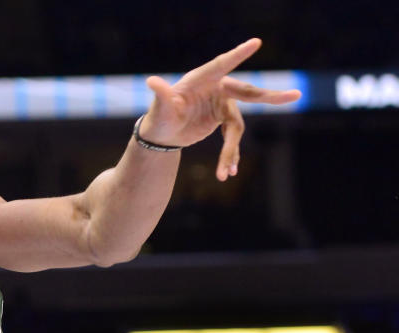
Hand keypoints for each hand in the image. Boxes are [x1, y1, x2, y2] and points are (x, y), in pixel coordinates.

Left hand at [138, 38, 300, 180]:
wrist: (161, 135)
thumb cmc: (158, 117)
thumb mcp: (159, 109)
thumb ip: (161, 95)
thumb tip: (152, 82)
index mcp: (201, 80)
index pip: (221, 65)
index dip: (238, 54)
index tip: (255, 42)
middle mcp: (216, 89)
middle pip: (247, 92)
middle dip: (270, 96)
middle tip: (296, 95)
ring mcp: (222, 104)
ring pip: (236, 128)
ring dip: (231, 151)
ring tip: (225, 174)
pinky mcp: (223, 119)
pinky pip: (233, 138)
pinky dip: (231, 155)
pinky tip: (229, 172)